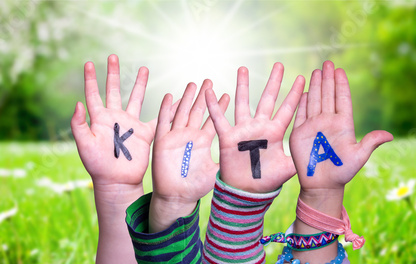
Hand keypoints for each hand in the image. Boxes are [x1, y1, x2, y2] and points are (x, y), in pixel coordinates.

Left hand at [71, 54, 165, 263]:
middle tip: (113, 56)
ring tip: (144, 68)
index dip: (90, 79)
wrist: (117, 182)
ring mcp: (130, 125)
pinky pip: (156, 118)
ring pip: (136, 99)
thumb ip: (79, 124)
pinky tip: (172, 99)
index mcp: (99, 119)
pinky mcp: (144, 134)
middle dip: (114, 74)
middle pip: (115, 90)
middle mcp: (115, 118)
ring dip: (140, 84)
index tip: (89, 63)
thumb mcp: (84, 145)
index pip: (93, 94)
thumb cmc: (98, 165)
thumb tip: (78, 103)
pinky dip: (164, 109)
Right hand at [149, 80, 228, 231]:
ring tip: (193, 84)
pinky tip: (169, 96)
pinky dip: (166, 109)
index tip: (227, 93)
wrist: (177, 197)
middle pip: (198, 111)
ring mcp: (176, 137)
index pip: (213, 119)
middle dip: (203, 96)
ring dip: (187, 98)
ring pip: (182, 112)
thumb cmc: (197, 187)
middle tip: (209, 81)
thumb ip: (230, 161)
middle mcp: (191, 136)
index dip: (219, 107)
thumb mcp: (217, 171)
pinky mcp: (163, 141)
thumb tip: (251, 157)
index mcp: (204, 141)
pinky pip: (164, 122)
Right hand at [205, 63, 304, 192]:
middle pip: (268, 99)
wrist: (246, 192)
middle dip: (274, 82)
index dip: (294, 94)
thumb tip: (319, 152)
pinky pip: (219, 119)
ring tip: (243, 68)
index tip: (302, 78)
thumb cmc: (267, 181)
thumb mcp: (288, 169)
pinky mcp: (228, 137)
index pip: (287, 109)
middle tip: (279, 64)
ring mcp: (244, 130)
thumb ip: (300, 157)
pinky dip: (214, 106)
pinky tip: (209, 91)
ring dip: (243, 86)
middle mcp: (260, 127)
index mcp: (276, 132)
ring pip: (243, 102)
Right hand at [290, 61, 392, 262]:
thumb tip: (390, 135)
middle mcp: (328, 122)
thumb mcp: (358, 157)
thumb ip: (370, 143)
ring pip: (315, 101)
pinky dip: (302, 102)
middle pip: (328, 95)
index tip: (340, 70)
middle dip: (327, 79)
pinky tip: (304, 91)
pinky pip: (301, 113)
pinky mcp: (300, 133)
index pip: (342, 100)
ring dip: (316, 86)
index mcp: (343, 125)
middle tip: (327, 63)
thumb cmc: (341, 172)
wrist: (321, 185)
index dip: (341, 85)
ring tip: (316, 71)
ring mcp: (314, 126)